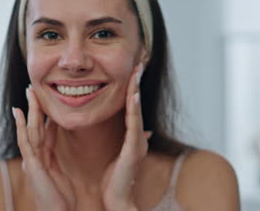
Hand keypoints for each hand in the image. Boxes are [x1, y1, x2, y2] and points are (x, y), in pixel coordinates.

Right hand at [13, 86, 75, 210]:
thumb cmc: (59, 197)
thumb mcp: (58, 170)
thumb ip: (54, 154)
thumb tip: (55, 135)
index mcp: (41, 157)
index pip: (43, 130)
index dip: (43, 113)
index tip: (45, 98)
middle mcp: (33, 156)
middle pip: (34, 126)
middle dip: (35, 106)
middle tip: (34, 87)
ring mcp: (31, 160)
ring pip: (30, 129)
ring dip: (29, 110)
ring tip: (29, 92)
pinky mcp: (31, 165)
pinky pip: (26, 142)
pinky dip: (22, 126)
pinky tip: (19, 113)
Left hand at [101, 63, 151, 210]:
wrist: (118, 199)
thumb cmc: (116, 179)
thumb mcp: (122, 154)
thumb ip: (131, 140)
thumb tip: (144, 131)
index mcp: (132, 136)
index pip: (131, 106)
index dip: (133, 87)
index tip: (134, 70)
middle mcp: (137, 136)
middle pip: (136, 104)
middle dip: (137, 82)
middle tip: (139, 62)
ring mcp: (137, 142)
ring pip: (136, 111)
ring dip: (136, 90)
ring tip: (136, 72)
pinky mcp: (134, 149)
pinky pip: (133, 126)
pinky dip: (134, 110)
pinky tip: (132, 96)